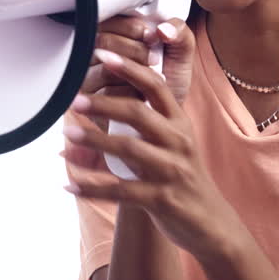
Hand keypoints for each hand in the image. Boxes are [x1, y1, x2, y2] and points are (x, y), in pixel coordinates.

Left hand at [63, 19, 243, 257]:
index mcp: (180, 123)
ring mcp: (171, 171)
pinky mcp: (162, 200)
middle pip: (138, 113)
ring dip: (94, 142)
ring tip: (67, 136)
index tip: (104, 55)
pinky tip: (69, 186)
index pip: (156, 87)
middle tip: (74, 100)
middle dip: (104, 105)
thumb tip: (95, 112)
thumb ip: (142, 127)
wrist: (212, 224)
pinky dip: (92, 188)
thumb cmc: (183, 178)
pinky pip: (120, 191)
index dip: (130, 69)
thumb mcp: (172, 146)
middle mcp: (178, 142)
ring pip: (127, 150)